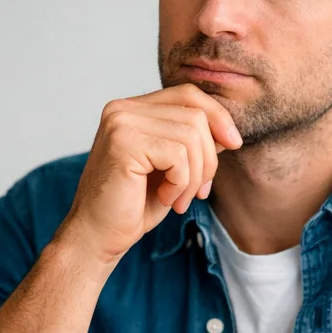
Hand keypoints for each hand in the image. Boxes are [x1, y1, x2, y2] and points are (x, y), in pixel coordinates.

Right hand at [56, 84, 241, 266]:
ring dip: (195, 176)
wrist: (98, 237)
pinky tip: (166, 199)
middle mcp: (122, 109)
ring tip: (179, 200)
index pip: (188, 94)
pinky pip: (178, 156)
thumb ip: (193, 142)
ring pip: (191, 136)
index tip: (233, 144)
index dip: (218, 116)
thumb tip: (228, 131)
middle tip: (199, 192)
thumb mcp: (172, 168)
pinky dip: (181, 183)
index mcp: (131, 109)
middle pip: (195, 115)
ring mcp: (120, 123)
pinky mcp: (123, 143)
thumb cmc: (133, 206)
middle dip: (208, 158)